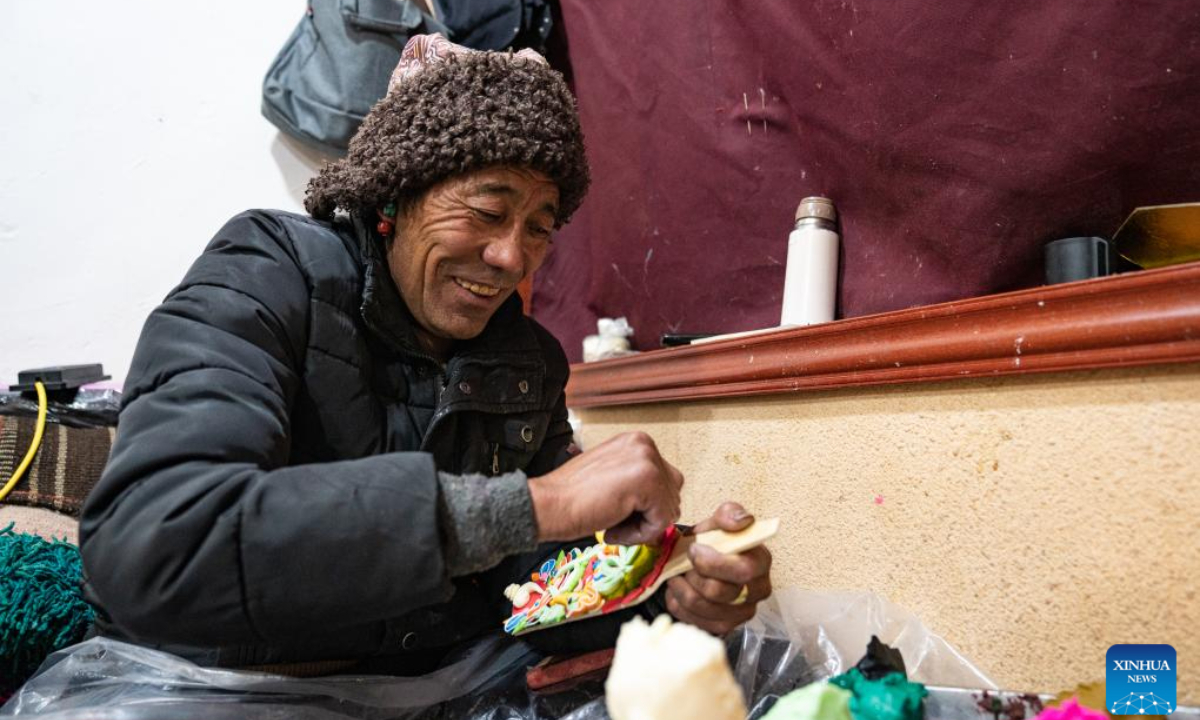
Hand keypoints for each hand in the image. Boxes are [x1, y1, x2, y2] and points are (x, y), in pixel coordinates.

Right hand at [528, 431, 682, 544]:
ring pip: (669, 508)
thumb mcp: (612, 478)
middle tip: (616, 521)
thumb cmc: (571, 497)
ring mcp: (648, 460)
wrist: (547, 504)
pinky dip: (640, 534)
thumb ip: (639, 484)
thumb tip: (664, 507)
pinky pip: (662, 521)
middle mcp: (645, 444)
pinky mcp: (648, 481)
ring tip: (613, 524)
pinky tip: (613, 528)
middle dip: (648, 516)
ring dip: (644, 526)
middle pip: (672, 493)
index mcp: (636, 442)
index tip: (619, 513)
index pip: (665, 480)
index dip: (646, 506)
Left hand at [663, 501, 772, 635]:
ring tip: (678, 574)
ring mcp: (742, 613)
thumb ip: (730, 514)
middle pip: (718, 592)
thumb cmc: (714, 543)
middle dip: (693, 575)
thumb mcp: (719, 522)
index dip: (712, 563)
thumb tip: (743, 521)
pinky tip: (680, 589)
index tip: (694, 550)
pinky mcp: (724, 627)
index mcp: (761, 562)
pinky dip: (679, 603)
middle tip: (683, 563)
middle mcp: (757, 591)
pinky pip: (693, 620)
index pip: (742, 571)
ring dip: (681, 588)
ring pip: (702, 607)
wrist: (702, 561)